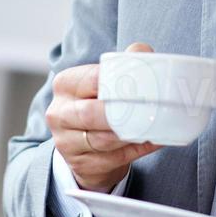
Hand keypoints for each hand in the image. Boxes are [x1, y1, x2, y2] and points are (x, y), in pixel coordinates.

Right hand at [46, 41, 162, 191]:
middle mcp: (59, 113)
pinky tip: (154, 141)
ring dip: (132, 133)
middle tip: (150, 109)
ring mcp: (67, 142)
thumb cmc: (98, 105)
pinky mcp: (81, 164)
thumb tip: (142, 52)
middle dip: (121, 113)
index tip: (142, 86)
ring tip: (156, 125)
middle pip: (91, 114)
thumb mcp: (104, 82)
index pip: (92, 79)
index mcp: (65, 84)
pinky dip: (138, 149)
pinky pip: (114, 158)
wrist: (82, 146)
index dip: (118, 83)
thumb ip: (124, 63)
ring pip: (103, 139)